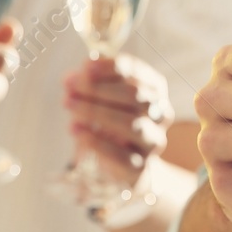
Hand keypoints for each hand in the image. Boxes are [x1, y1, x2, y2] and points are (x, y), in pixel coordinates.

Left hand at [64, 54, 173, 191]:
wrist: (121, 162)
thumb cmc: (110, 121)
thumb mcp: (100, 98)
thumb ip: (87, 85)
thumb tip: (71, 78)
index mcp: (154, 89)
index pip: (138, 72)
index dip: (112, 67)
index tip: (85, 66)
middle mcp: (161, 113)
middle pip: (134, 96)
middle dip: (99, 90)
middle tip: (70, 89)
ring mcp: (153, 140)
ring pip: (131, 124)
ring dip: (96, 113)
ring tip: (70, 106)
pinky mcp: (140, 166)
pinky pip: (123, 155)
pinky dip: (97, 142)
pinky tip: (77, 131)